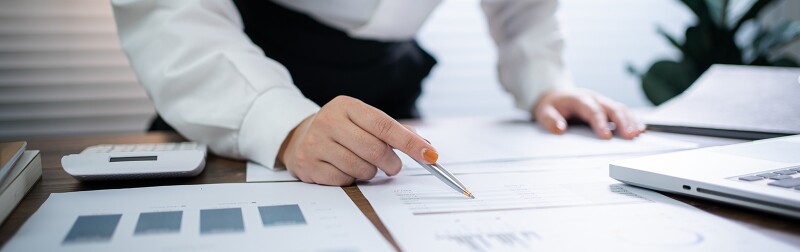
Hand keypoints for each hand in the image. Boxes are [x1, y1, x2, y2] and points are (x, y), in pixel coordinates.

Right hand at [277, 96, 437, 185]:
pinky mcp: (309, 165)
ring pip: (361, 168)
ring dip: (370, 172)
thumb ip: (394, 131)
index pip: (385, 125)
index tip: (430, 155)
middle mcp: (329, 121)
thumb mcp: (363, 120)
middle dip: (391, 163)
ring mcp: (316, 143)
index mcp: (347, 106)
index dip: (410, 142)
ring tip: (362, 164)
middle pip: (375, 150)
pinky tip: (344, 169)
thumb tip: (426, 146)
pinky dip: (351, 179)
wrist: (300, 137)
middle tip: (393, 167)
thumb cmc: (341, 129)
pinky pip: (344, 180)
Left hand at [532, 89, 644, 139]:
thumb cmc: (551, 105)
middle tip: (630, 136)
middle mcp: (594, 99)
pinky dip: (632, 120)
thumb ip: (550, 120)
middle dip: (622, 122)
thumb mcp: (543, 112)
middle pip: (611, 108)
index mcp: (579, 99)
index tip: (606, 137)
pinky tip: (640, 129)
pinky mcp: (607, 107)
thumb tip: (560, 128)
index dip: (600, 123)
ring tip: (637, 134)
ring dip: (630, 121)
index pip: (592, 110)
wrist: (555, 96)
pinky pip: (622, 111)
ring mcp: (602, 102)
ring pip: (620, 109)